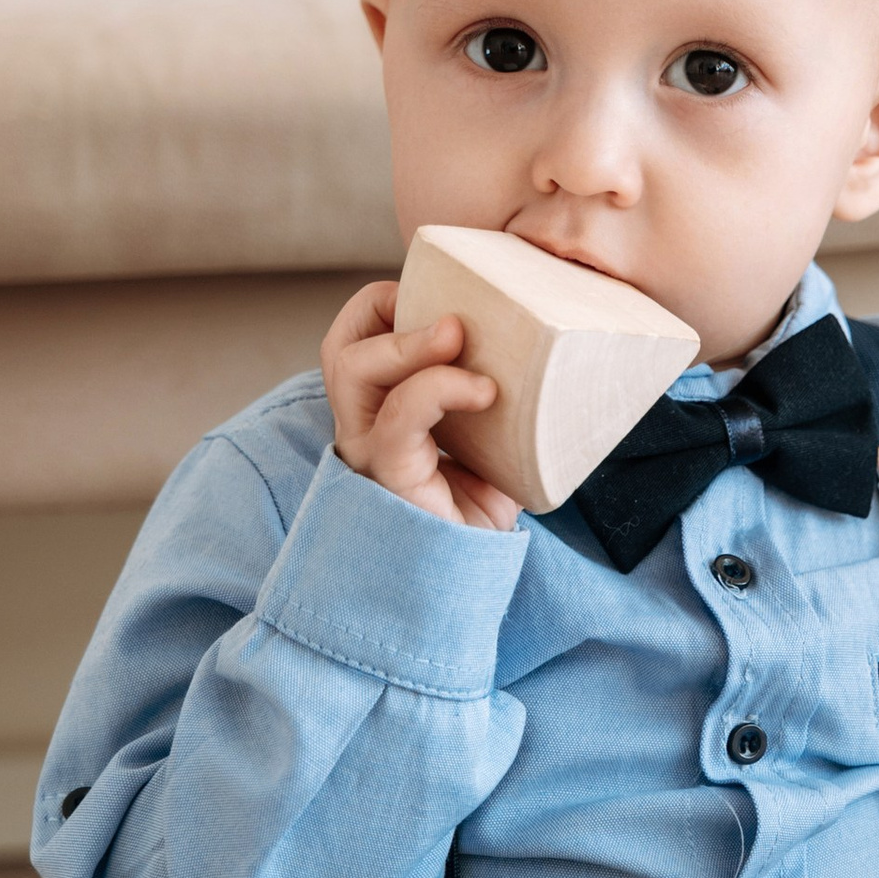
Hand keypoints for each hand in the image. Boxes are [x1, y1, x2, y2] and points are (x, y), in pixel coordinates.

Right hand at [321, 281, 520, 532]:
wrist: (469, 579)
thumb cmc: (475, 510)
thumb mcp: (485, 439)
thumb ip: (490, 395)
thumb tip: (538, 347)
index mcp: (378, 412)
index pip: (351, 341)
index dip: (381, 306)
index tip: (437, 299)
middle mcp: (362, 429)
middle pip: (340, 347)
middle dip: (383, 311)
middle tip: (449, 315)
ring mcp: (369, 452)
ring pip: (353, 370)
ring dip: (408, 342)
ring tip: (458, 335)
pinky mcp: (389, 476)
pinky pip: (399, 417)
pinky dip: (440, 389)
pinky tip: (483, 393)